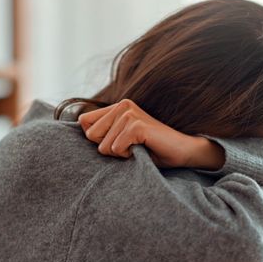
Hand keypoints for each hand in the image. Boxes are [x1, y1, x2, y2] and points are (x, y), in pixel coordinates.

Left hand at [77, 99, 226, 169]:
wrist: (182, 152)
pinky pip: (116, 149)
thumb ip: (104, 134)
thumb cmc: (151, 150)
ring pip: (103, 146)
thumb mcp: (122, 140)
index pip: (84, 122)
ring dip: (120, 154)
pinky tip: (143, 149)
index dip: (97, 139)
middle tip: (130, 146)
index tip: (119, 142)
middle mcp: (122, 105)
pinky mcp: (136, 125)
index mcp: (117, 107)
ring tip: (139, 147)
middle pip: (90, 135)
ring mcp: (129, 114)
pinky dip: (128, 156)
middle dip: (108, 148)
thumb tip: (80, 135)